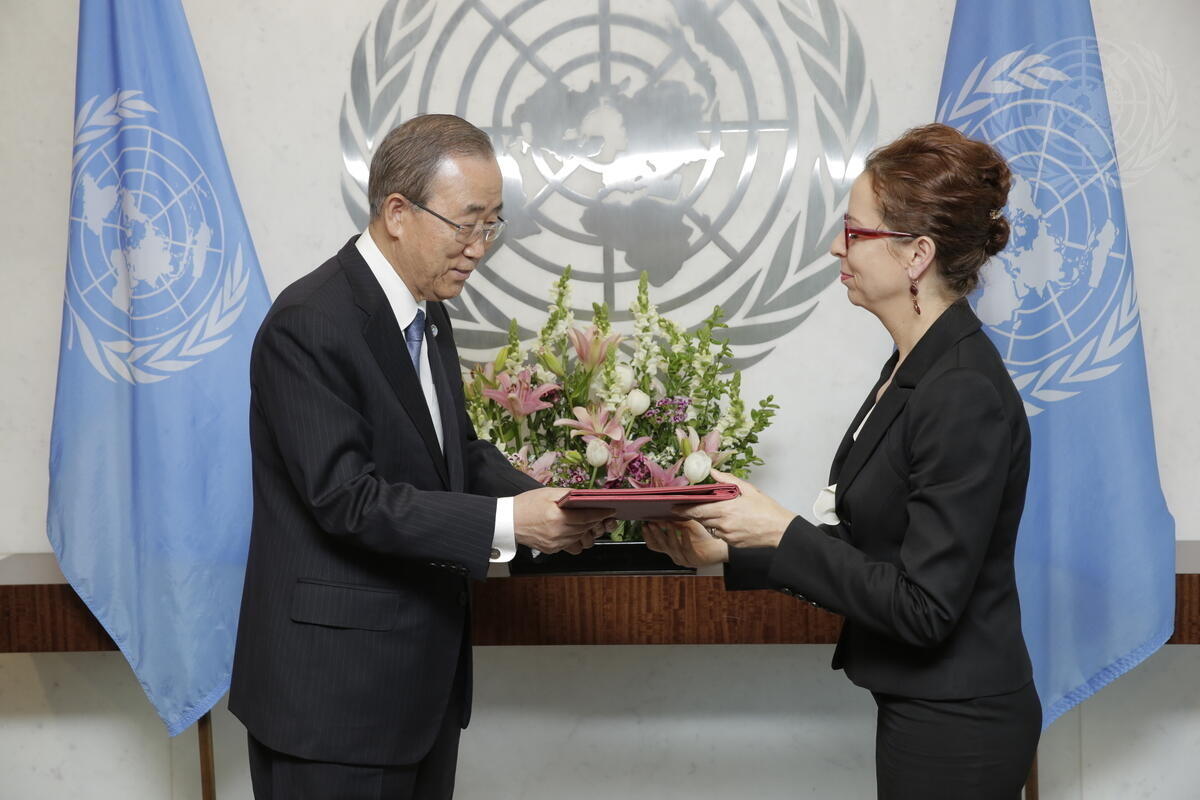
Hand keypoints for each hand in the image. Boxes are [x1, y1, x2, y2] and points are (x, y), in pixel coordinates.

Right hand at [513, 487, 613, 553]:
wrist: (508, 521)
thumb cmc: (526, 505)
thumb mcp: (548, 493)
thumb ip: (568, 494)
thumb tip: (587, 496)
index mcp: (557, 517)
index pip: (587, 517)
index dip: (601, 514)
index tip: (610, 510)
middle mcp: (558, 533)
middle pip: (586, 529)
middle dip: (597, 522)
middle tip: (602, 515)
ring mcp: (555, 544)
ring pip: (581, 540)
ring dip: (587, 531)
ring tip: (587, 523)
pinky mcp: (552, 550)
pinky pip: (572, 547)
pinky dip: (576, 539)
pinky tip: (573, 530)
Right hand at [643, 519, 727, 567]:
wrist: (720, 546)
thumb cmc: (704, 536)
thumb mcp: (686, 526)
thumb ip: (674, 523)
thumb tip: (661, 515)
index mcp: (671, 549)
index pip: (654, 545)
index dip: (648, 536)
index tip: (645, 525)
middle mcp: (675, 555)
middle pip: (660, 545)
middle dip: (655, 533)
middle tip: (651, 523)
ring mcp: (684, 559)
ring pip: (672, 547)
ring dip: (669, 534)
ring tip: (668, 523)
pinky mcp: (694, 560)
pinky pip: (687, 548)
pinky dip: (684, 538)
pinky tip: (684, 529)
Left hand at [673, 469, 794, 549]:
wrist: (780, 530)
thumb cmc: (766, 509)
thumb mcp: (748, 489)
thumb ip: (727, 480)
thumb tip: (712, 471)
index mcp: (725, 509)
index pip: (697, 510)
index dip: (684, 509)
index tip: (674, 507)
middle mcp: (723, 524)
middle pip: (700, 519)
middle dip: (693, 514)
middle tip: (685, 509)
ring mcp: (727, 535)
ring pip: (710, 527)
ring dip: (708, 520)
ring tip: (714, 512)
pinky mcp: (732, 543)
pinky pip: (720, 535)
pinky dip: (719, 528)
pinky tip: (728, 522)